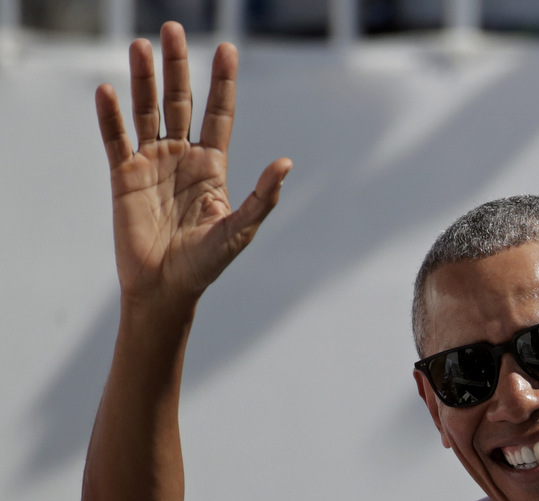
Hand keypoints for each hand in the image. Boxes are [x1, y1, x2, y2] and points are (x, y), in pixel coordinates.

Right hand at [95, 22, 290, 308]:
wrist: (166, 288)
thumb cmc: (206, 264)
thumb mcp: (240, 229)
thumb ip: (262, 196)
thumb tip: (285, 163)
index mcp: (213, 166)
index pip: (218, 113)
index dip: (222, 82)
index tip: (227, 48)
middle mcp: (182, 157)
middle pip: (180, 101)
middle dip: (178, 66)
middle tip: (172, 28)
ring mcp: (152, 164)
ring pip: (147, 111)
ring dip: (142, 79)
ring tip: (140, 46)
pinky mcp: (124, 177)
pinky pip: (115, 140)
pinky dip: (111, 116)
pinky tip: (107, 90)